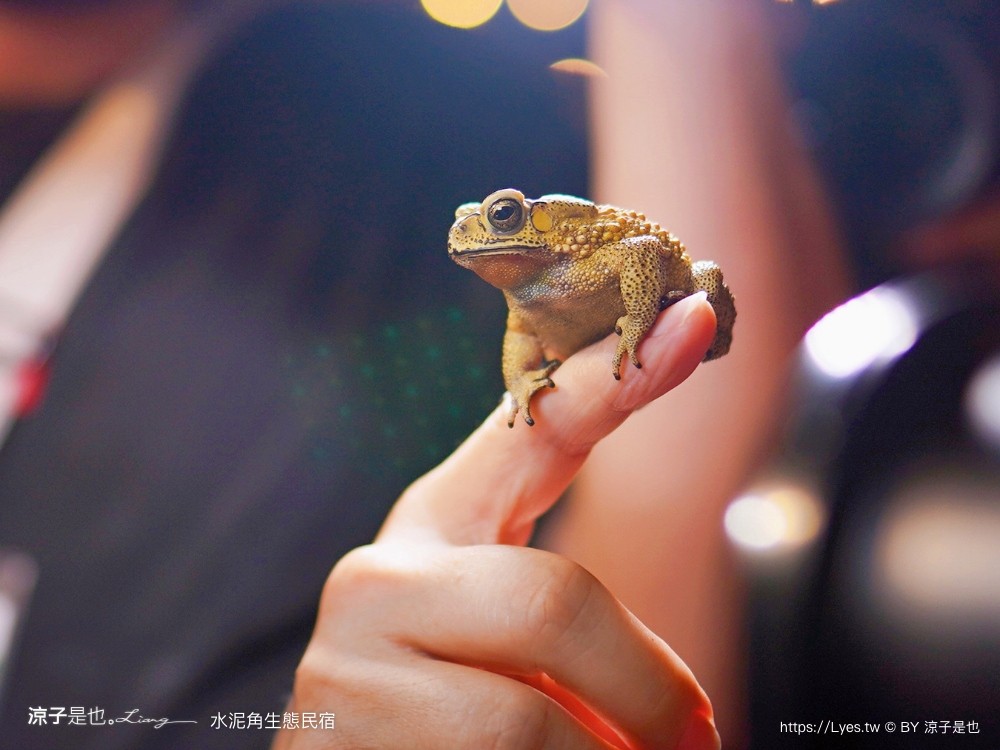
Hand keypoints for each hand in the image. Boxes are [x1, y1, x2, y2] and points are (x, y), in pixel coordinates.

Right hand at [273, 293, 720, 749]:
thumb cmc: (444, 714)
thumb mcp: (501, 646)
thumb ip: (565, 632)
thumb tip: (688, 706)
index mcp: (434, 531)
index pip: (532, 433)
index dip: (614, 380)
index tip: (691, 320)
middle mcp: (378, 579)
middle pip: (552, 601)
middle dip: (648, 689)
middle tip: (694, 740)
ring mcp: (347, 664)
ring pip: (527, 722)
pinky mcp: (333, 747)